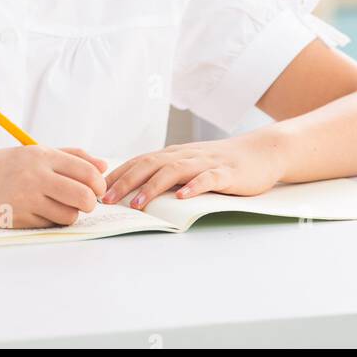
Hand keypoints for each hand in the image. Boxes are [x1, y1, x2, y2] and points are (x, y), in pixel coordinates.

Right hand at [0, 144, 108, 229]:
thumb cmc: (2, 166)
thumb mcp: (33, 153)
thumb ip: (70, 157)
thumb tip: (103, 166)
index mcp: (41, 155)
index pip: (87, 171)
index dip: (99, 183)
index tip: (96, 188)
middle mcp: (36, 176)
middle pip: (84, 196)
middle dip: (90, 203)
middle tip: (84, 202)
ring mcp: (27, 199)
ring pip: (70, 215)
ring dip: (70, 214)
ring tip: (58, 206)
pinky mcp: (19, 219)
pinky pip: (51, 225)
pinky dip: (52, 221)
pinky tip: (40, 212)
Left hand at [101, 130, 287, 209]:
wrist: (260, 152)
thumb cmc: (222, 162)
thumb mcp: (190, 164)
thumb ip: (167, 172)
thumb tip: (135, 189)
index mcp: (173, 154)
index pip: (138, 161)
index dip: (116, 174)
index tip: (95, 190)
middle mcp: (184, 155)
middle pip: (149, 164)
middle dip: (124, 182)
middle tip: (105, 199)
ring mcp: (205, 163)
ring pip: (173, 171)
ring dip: (153, 187)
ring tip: (137, 204)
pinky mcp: (225, 173)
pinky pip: (207, 178)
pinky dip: (193, 187)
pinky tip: (183, 197)